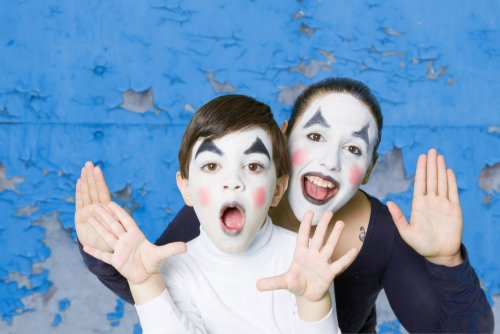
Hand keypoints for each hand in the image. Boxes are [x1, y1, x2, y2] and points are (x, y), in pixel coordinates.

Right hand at [75, 161, 118, 251]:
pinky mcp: (80, 217)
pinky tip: (79, 182)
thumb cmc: (116, 244)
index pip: (104, 192)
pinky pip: (79, 202)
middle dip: (92, 176)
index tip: (99, 169)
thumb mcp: (121, 234)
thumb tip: (122, 216)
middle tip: (89, 163)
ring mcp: (88, 211)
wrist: (103, 253)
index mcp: (108, 210)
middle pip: (94, 189)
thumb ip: (122, 225)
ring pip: (87, 193)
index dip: (101, 181)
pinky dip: (79, 192)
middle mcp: (97, 208)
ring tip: (83, 169)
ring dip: (85, 181)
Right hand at [82, 202, 186, 284]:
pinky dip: (96, 252)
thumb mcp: (162, 255)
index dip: (119, 212)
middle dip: (105, 216)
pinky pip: (104, 255)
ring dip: (98, 228)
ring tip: (89, 218)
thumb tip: (186, 247)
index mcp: (136, 235)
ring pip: (107, 236)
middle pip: (114, 225)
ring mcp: (120, 249)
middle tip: (95, 205)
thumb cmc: (153, 261)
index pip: (126, 221)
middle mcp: (126, 240)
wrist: (146, 275)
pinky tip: (85, 246)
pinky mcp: (116, 261)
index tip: (110, 202)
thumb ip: (172, 249)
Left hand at [257, 211, 357, 320]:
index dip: (305, 224)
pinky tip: (355, 249)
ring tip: (341, 223)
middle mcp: (313, 255)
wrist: (307, 296)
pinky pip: (339, 264)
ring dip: (335, 235)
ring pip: (329, 247)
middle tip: (329, 212)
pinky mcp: (330, 273)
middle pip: (318, 237)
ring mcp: (322, 263)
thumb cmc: (296, 283)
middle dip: (323, 225)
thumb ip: (272, 282)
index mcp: (301, 254)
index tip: (309, 212)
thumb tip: (256, 285)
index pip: (303, 236)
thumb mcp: (283, 282)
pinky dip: (347, 257)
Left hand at [387, 148, 462, 265]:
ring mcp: (443, 204)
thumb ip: (398, 217)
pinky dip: (451, 181)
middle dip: (431, 165)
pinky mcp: (454, 209)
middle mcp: (431, 201)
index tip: (421, 157)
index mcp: (418, 205)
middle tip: (431, 150)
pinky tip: (449, 171)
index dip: (421, 170)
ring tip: (440, 156)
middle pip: (431, 179)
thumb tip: (389, 203)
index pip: (420, 183)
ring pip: (442, 182)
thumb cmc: (421, 245)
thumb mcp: (406, 232)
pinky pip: (453, 192)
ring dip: (441, 169)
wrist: (440, 254)